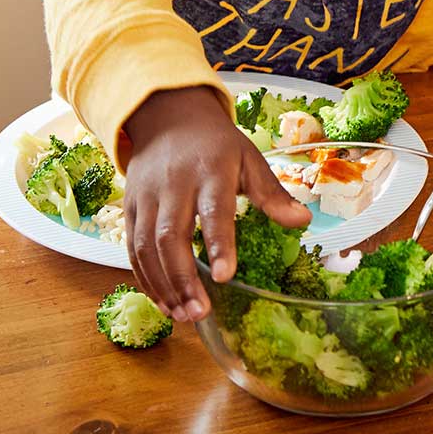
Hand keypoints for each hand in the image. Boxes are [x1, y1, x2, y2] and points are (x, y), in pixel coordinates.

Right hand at [120, 86, 309, 321]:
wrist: (168, 117)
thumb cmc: (216, 145)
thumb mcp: (249, 158)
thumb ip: (271, 193)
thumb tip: (303, 221)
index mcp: (210, 170)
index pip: (214, 210)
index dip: (219, 244)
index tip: (225, 277)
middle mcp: (174, 184)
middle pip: (170, 235)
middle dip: (183, 278)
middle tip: (200, 313)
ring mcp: (147, 196)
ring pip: (146, 246)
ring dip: (162, 285)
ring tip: (183, 316)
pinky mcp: (129, 207)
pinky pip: (131, 248)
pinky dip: (144, 279)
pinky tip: (163, 302)